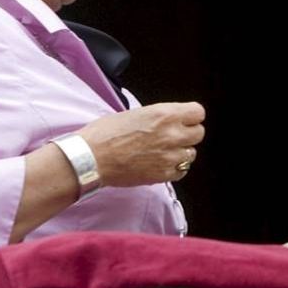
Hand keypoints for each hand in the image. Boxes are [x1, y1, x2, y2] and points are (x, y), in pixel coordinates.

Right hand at [77, 102, 205, 184]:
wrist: (89, 158)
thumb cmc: (105, 133)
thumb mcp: (137, 113)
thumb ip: (160, 117)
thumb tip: (171, 120)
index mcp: (165, 114)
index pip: (198, 112)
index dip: (191, 117)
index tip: (184, 120)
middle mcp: (172, 134)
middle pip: (198, 133)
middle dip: (187, 134)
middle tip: (172, 137)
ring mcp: (169, 156)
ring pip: (191, 153)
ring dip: (181, 152)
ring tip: (163, 152)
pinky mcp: (163, 174)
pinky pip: (182, 170)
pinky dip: (174, 168)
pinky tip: (160, 164)